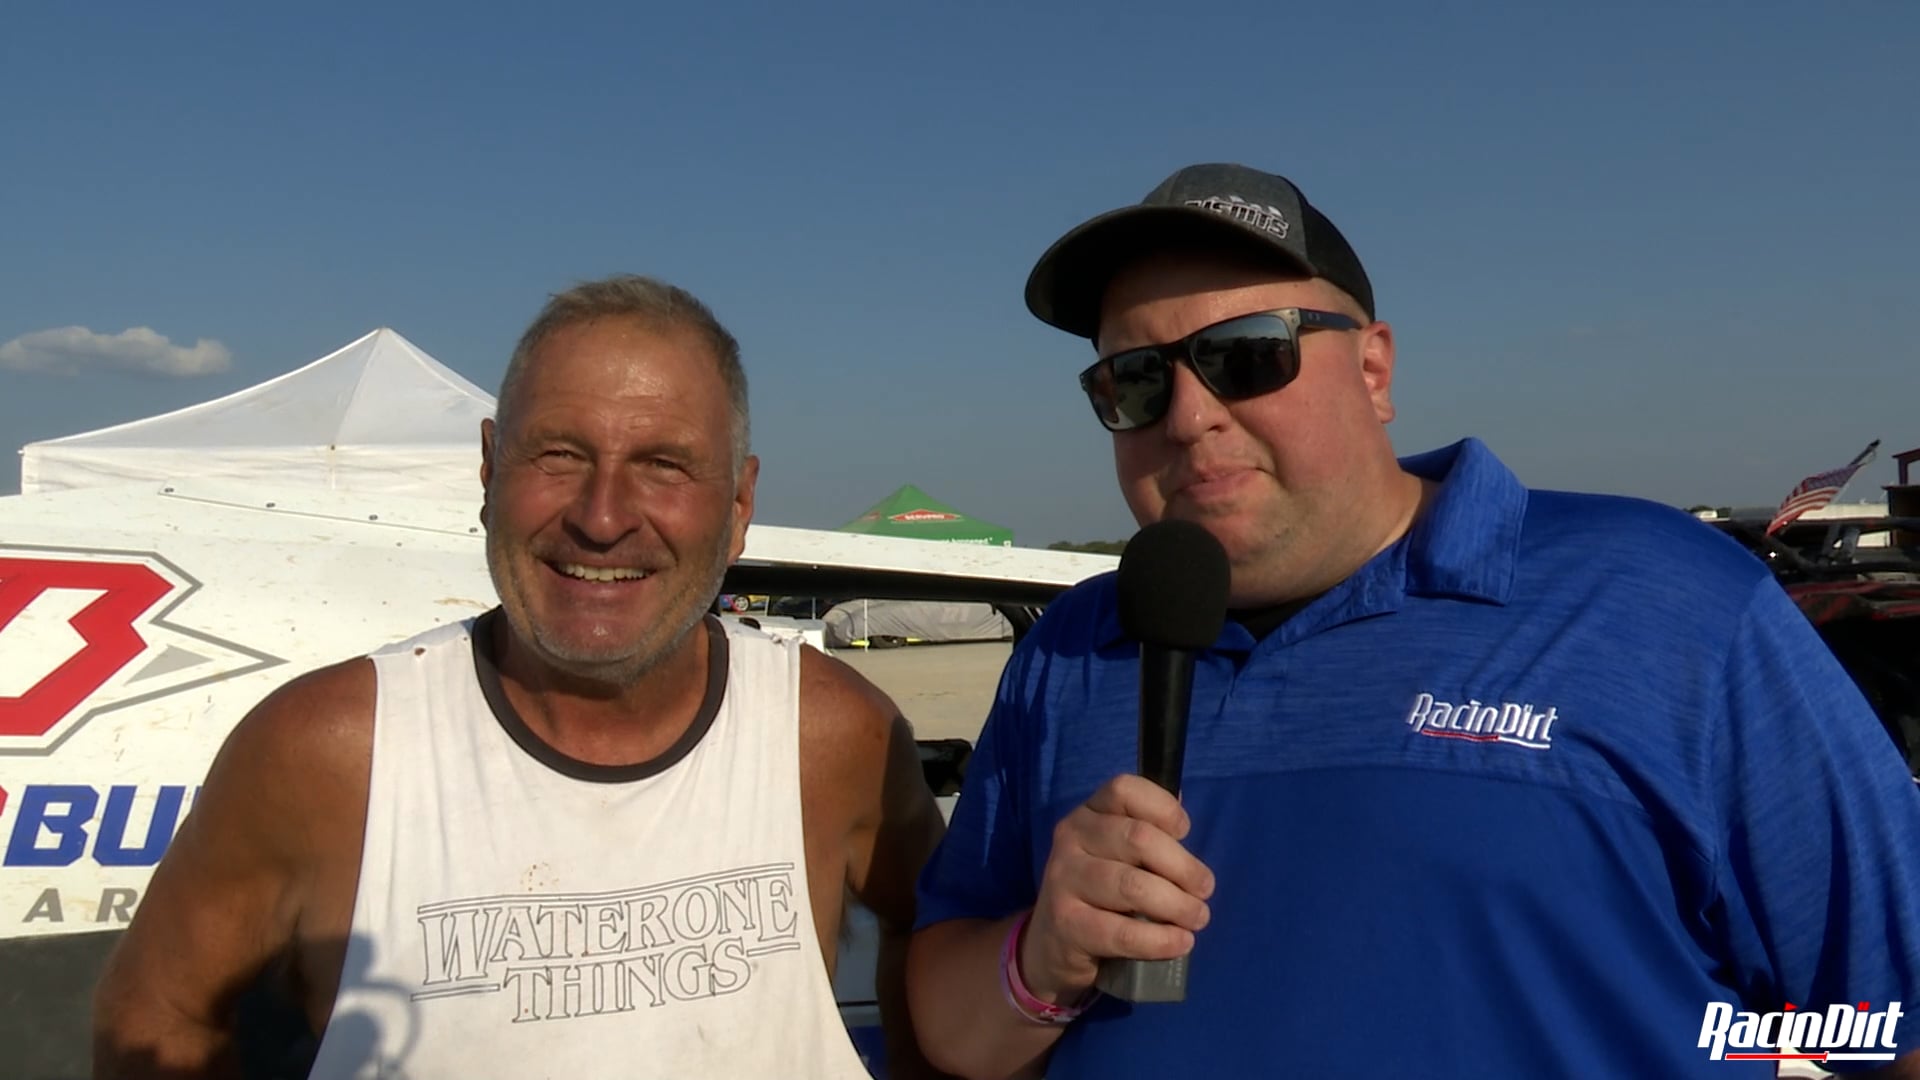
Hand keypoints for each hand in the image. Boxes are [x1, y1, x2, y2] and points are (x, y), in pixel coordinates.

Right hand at [1019, 774, 1214, 1001]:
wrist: (1055, 943)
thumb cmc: (1102, 890)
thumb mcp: (1119, 853)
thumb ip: (1148, 830)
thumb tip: (1179, 804)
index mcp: (1089, 812)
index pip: (1125, 790)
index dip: (1163, 808)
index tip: (1186, 832)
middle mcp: (1071, 837)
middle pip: (1138, 838)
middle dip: (1183, 867)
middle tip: (1205, 890)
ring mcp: (1063, 879)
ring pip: (1132, 886)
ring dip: (1177, 905)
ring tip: (1197, 918)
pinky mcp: (1066, 923)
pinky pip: (1122, 932)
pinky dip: (1160, 940)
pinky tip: (1180, 942)